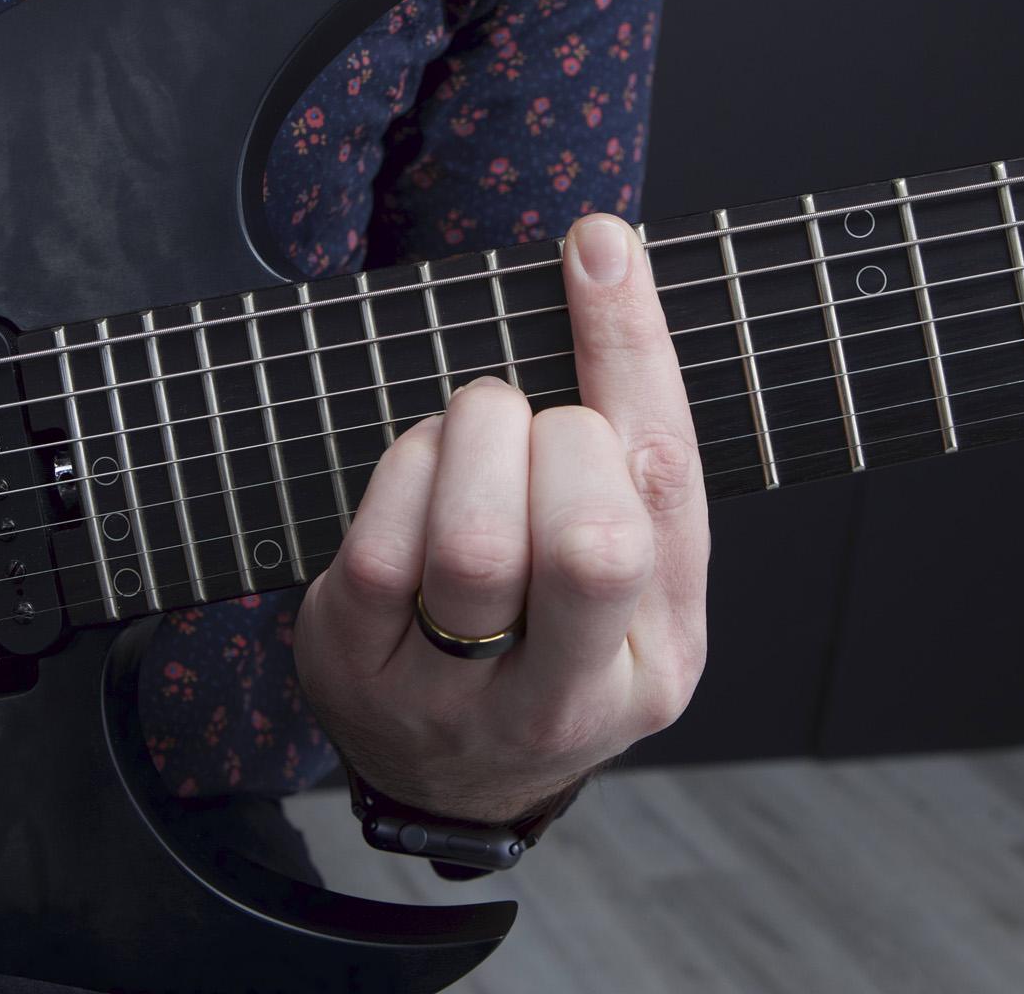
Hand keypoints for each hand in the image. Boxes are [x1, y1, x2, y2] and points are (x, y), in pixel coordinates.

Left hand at [294, 214, 709, 822]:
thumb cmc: (552, 638)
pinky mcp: (360, 676)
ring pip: (474, 546)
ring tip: (470, 448)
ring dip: (467, 447)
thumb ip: (630, 454)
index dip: (629, 352)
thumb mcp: (630, 574)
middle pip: (586, 540)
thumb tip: (600, 259)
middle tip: (526, 429)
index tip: (597, 246)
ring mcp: (459, 702)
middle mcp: (575, 696)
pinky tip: (418, 480)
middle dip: (548, 436)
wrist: (459, 778)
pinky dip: (402, 475)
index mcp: (663, 652)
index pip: (663, 485)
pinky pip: (382, 551)